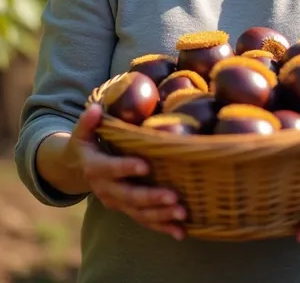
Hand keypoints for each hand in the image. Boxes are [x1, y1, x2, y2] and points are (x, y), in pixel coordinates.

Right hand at [64, 103, 185, 239]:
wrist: (76, 169)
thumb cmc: (86, 144)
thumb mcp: (82, 132)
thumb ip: (88, 122)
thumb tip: (95, 109)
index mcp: (95, 168)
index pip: (110, 169)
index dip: (126, 168)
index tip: (145, 166)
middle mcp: (106, 189)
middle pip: (129, 196)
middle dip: (151, 197)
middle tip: (173, 196)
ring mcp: (117, 202)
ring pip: (139, 213)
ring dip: (161, 215)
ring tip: (182, 213)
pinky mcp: (127, 210)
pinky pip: (145, 221)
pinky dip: (163, 227)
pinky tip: (181, 232)